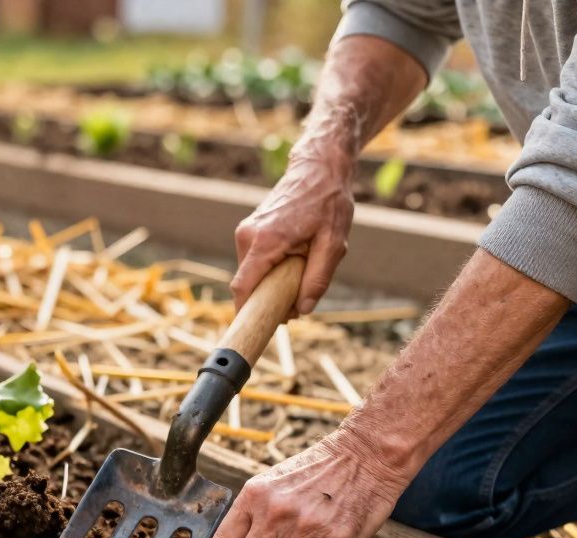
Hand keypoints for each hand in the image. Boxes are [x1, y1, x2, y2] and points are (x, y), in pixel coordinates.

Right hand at [231, 147, 354, 314]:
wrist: (319, 168)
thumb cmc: (328, 202)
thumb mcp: (333, 244)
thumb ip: (318, 278)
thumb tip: (303, 309)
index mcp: (266, 241)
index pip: (243, 288)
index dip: (246, 313)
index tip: (255, 330)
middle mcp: (248, 236)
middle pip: (248, 285)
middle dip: (270, 298)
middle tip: (301, 297)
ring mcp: (245, 232)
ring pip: (252, 275)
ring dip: (273, 281)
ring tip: (303, 264)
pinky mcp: (248, 231)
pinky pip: (254, 263)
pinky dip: (271, 269)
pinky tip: (295, 256)